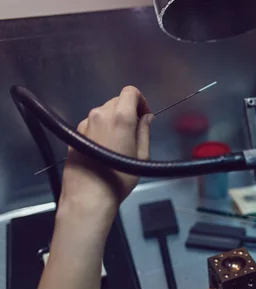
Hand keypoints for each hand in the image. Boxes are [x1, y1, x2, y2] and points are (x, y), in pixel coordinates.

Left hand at [59, 86, 153, 212]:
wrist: (88, 196)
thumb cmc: (119, 179)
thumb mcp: (141, 156)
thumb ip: (144, 132)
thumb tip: (146, 118)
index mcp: (120, 117)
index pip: (130, 92)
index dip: (141, 100)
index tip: (145, 116)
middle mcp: (100, 114)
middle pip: (117, 100)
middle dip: (128, 111)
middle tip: (135, 131)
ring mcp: (85, 123)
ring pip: (104, 112)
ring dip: (114, 119)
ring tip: (119, 142)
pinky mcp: (76, 133)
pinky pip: (93, 123)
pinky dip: (102, 128)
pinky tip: (104, 148)